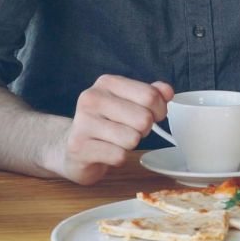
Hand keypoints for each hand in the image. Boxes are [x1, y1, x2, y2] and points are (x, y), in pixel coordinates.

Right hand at [47, 75, 172, 184]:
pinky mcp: (80, 148)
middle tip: (131, 130)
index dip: (159, 109)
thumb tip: (168, 91)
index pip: (150, 95)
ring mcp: (83, 123)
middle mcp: (91, 99)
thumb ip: (150, 94)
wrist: (72, 149)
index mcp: (106, 83)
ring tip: (117, 141)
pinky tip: (107, 152)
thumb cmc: (106, 124)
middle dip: (145, 130)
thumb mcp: (127, 102)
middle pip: (144, 119)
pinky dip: (119, 157)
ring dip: (131, 144)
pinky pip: (119, 156)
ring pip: (132, 139)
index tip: (154, 115)